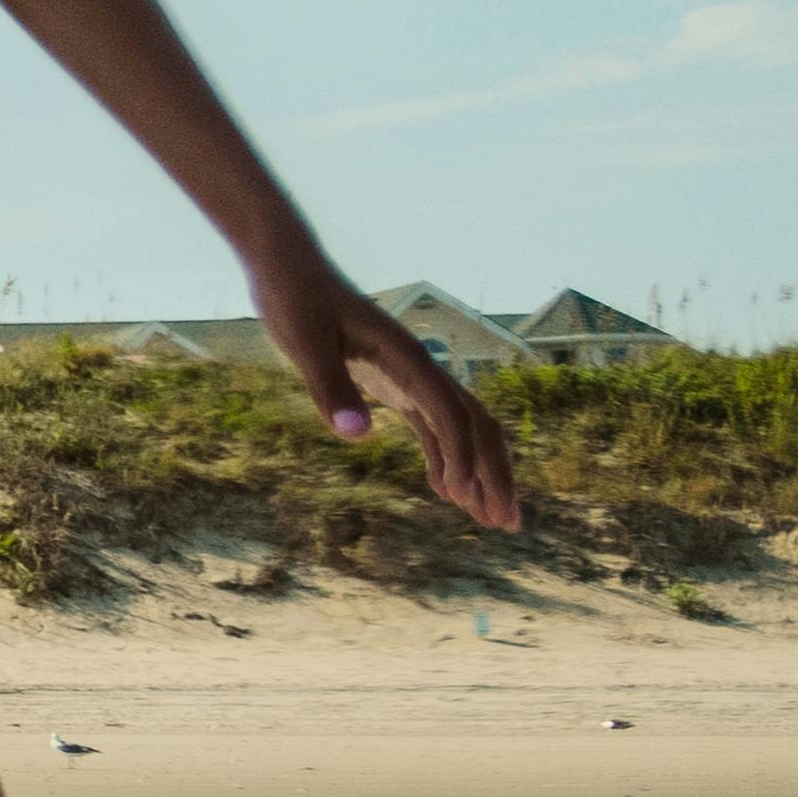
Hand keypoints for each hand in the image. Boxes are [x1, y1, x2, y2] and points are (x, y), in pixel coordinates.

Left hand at [264, 252, 522, 532]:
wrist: (290, 272)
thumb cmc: (296, 301)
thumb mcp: (304, 343)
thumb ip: (329, 387)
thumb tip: (356, 436)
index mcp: (408, 359)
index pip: (450, 414)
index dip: (462, 456)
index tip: (464, 497)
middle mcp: (420, 370)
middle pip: (475, 425)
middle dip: (495, 474)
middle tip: (507, 524)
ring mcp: (411, 378)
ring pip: (461, 430)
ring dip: (478, 473)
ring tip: (489, 520)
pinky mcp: (394, 385)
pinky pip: (433, 427)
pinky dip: (445, 459)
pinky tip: (446, 491)